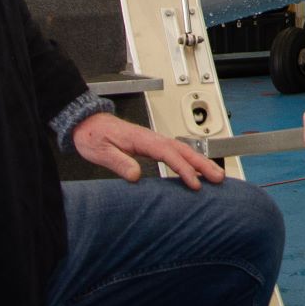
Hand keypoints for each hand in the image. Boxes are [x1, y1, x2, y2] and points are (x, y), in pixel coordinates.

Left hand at [71, 111, 225, 189]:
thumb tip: (136, 175)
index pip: (168, 154)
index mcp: (141, 139)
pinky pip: (175, 152)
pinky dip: (189, 160)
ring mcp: (152, 140)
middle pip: (183, 150)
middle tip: (218, 177)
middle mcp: (150, 138)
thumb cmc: (92, 135)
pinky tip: (195, 169)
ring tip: (215, 175)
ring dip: (200, 161)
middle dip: (202, 163)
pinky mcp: (150, 145)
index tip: (194, 182)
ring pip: (182, 150)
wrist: (86, 123)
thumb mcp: (101, 151)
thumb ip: (119, 162)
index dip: (183, 169)